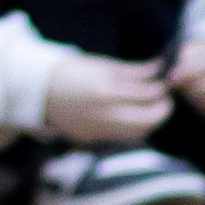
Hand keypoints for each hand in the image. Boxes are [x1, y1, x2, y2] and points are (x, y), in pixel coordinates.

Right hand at [41, 52, 173, 146]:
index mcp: (106, 90)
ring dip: (151, 120)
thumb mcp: (102, 65)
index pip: (147, 94)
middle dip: (163, 110)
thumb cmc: (72, 72)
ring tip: (151, 107)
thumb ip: (134, 71)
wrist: (38, 90)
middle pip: (149, 120)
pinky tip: (133, 115)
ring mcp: (99, 129)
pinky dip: (134, 127)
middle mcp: (104, 114)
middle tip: (165, 98)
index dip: (162, 89)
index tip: (166, 83)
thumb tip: (160, 69)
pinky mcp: (93, 139)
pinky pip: (123, 136)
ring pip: (139, 132)